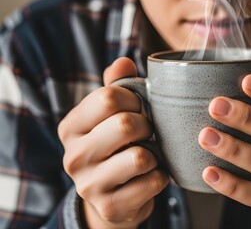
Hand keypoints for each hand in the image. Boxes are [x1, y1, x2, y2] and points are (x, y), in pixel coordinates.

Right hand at [58, 58, 168, 228]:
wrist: (111, 199)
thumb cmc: (115, 147)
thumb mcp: (110, 116)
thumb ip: (116, 87)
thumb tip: (123, 61)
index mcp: (71, 127)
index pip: (109, 97)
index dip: (135, 99)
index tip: (138, 108)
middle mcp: (73, 156)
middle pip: (125, 124)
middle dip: (147, 125)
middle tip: (146, 132)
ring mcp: (89, 185)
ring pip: (140, 156)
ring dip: (155, 153)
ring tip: (148, 155)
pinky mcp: (111, 207)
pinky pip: (153, 182)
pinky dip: (161, 176)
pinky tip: (151, 176)